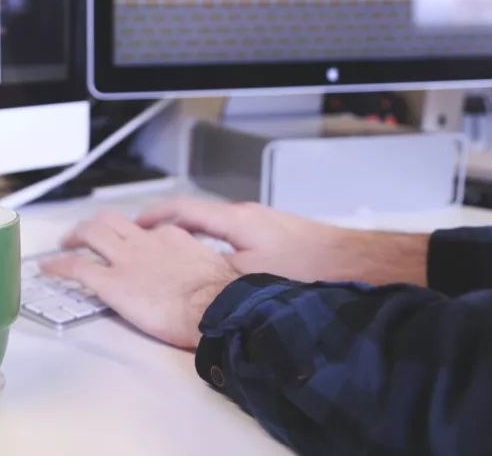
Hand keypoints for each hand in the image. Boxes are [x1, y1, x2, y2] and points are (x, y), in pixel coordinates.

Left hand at [40, 211, 237, 348]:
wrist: (215, 309)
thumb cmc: (221, 298)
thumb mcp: (214, 271)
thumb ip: (199, 267)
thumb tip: (201, 277)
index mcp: (171, 238)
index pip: (146, 230)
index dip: (132, 236)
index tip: (129, 243)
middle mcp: (145, 242)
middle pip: (111, 221)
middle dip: (94, 224)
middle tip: (85, 233)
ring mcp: (126, 260)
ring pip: (91, 233)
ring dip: (74, 235)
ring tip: (64, 243)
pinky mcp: (111, 283)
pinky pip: (77, 267)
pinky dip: (59, 265)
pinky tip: (48, 268)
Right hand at [137, 198, 427, 286]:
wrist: (355, 262)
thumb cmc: (310, 266)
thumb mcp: (251, 278)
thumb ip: (215, 275)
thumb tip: (189, 282)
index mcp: (234, 220)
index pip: (182, 209)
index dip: (154, 216)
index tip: (135, 223)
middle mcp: (246, 215)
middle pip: (195, 215)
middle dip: (169, 226)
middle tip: (148, 239)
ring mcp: (261, 223)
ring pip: (214, 226)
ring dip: (192, 236)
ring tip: (175, 253)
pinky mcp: (274, 235)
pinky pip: (231, 235)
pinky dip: (213, 245)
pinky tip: (216, 265)